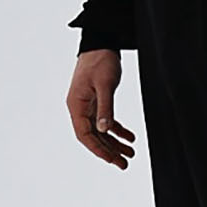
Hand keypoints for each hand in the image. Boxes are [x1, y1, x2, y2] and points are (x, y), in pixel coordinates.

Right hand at [66, 49, 136, 168]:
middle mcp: (80, 108)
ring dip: (115, 143)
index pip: (85, 135)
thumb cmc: (100, 61)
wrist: (102, 42)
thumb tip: (104, 130)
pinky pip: (106, 121)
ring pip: (101, 131)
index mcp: (76, 105)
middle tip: (124, 164)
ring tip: (130, 154)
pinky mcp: (98, 101)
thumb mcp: (105, 85)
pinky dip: (118, 130)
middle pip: (93, 136)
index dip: (98, 149)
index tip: (112, 160)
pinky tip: (130, 138)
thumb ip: (105, 108)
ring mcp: (88, 105)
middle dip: (109, 151)